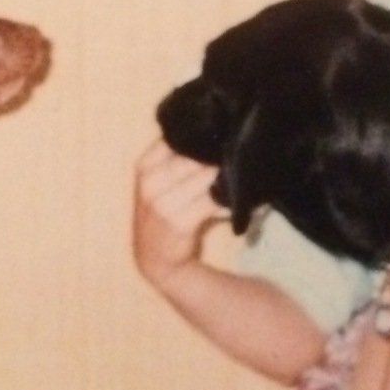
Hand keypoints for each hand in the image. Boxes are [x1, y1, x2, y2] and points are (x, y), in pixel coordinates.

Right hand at [132, 138, 227, 286]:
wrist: (154, 256)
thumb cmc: (162, 211)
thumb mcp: (158, 181)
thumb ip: (176, 158)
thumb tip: (214, 134)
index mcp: (145, 165)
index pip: (175, 139)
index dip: (201, 137)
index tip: (222, 136)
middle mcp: (150, 182)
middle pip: (193, 158)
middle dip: (217, 156)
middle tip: (240, 153)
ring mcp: (162, 203)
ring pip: (205, 178)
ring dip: (227, 177)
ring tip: (244, 174)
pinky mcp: (179, 222)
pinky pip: (212, 203)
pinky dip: (228, 202)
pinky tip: (240, 201)